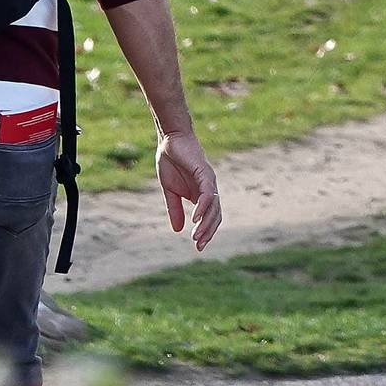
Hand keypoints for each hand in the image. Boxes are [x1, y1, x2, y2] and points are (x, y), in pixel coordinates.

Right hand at [157, 130, 221, 250]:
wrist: (170, 138)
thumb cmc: (171, 161)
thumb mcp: (170, 190)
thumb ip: (174, 209)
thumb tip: (177, 230)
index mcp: (201, 194)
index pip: (209, 217)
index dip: (206, 231)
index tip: (198, 247)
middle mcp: (209, 189)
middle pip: (215, 215)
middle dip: (208, 232)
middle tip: (199, 246)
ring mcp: (208, 182)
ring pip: (213, 207)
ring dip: (206, 223)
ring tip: (196, 237)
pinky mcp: (204, 174)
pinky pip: (207, 194)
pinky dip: (203, 208)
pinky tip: (195, 219)